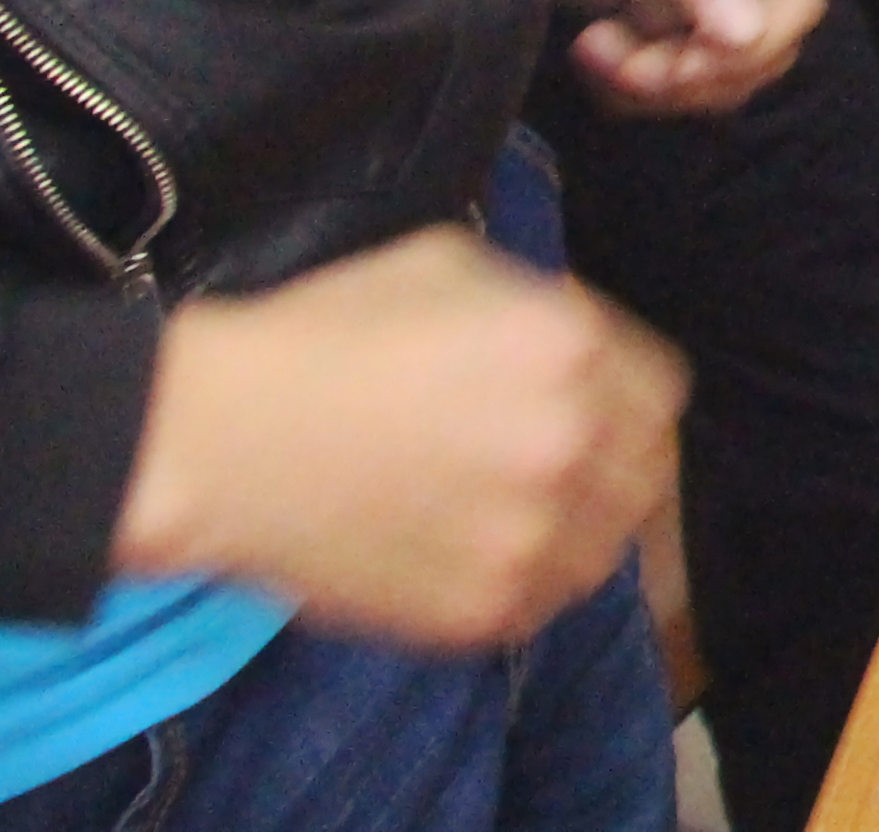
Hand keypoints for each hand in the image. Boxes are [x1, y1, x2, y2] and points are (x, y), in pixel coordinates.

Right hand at [115, 227, 684, 647]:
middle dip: (611, 461)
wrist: (218, 440)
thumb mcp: (449, 267)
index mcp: (567, 350)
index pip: (659, 394)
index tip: (594, 406)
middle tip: (556, 462)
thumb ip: (540, 305)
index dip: (623, 398)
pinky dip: (527, 578)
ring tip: (515, 509)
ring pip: (607, 546)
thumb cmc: (322, 337)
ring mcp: (528, 536)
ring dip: (579, 527)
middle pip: (647, 471)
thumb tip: (578, 343)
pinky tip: (478, 547)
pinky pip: (545, 601)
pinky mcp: (481, 610)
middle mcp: (567, 444)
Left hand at [483, 0, 822, 118]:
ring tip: (595, 52)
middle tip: (627, 69)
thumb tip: (749, 37)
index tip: (682, 62)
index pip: (798, 1)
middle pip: (761, 48)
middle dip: (698, 73)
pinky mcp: (654, 7)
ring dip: (659, 84)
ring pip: (717, 70)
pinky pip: (668, 73)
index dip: (753, 47)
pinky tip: (589, 51)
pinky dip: (631, 84)